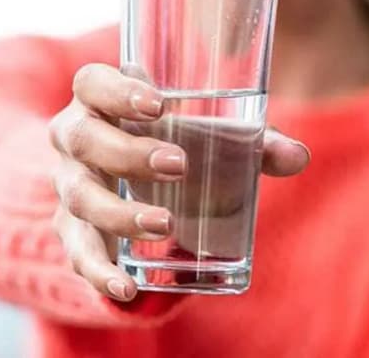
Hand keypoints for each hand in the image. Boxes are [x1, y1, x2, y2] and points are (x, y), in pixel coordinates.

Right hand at [48, 63, 309, 301]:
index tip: (159, 104)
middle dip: (129, 153)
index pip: (92, 82)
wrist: (122, 184)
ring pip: (80, 197)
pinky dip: (100, 272)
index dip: (117, 90)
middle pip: (82, 138)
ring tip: (165, 224)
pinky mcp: (73, 231)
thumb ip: (252, 143)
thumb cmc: (172, 142)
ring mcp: (70, 186)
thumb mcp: (208, 137)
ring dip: (119, 213)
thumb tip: (298, 157)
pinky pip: (78, 253)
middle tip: (179, 165)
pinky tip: (127, 287)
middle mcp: (75, 138)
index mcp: (101, 101)